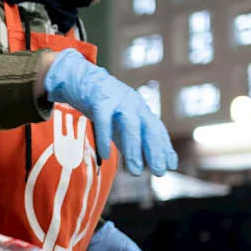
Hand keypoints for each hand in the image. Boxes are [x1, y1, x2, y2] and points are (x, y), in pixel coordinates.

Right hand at [42, 48, 176, 176]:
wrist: (79, 78)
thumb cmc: (101, 103)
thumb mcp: (119, 122)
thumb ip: (131, 138)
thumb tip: (144, 161)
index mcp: (140, 109)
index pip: (156, 130)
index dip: (165, 147)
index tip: (171, 165)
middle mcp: (133, 104)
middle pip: (149, 128)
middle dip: (155, 151)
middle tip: (159, 172)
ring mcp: (117, 100)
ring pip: (130, 125)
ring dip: (134, 149)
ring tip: (136, 171)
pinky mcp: (99, 99)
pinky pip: (104, 121)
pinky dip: (105, 139)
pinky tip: (106, 156)